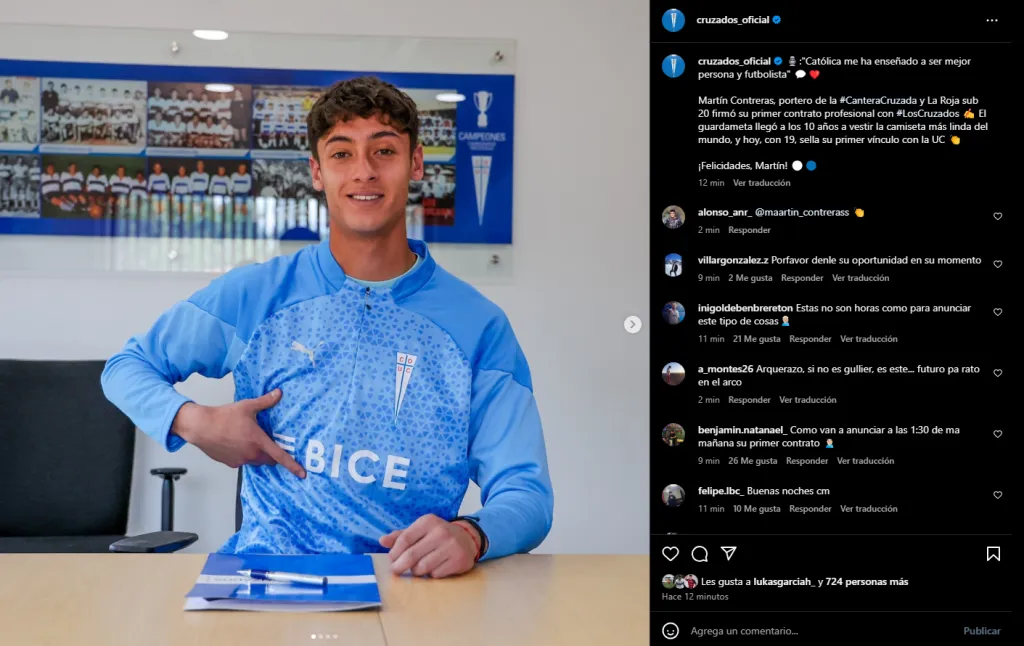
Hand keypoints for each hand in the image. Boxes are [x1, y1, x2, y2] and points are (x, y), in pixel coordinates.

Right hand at [171, 389, 305, 477]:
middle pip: (268, 460)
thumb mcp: (247, 406)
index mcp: (258, 442)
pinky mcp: (230, 463)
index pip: (280, 457)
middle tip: (267, 443)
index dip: (293, 466)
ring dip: (257, 454)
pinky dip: (244, 455)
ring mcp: (240, 460)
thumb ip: (266, 401)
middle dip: (271, 455)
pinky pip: (242, 461)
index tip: (302, 474)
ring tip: (249, 441)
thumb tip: (279, 393)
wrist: (200, 427)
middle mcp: (251, 454)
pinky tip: (236, 444)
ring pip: (255, 461)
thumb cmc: (223, 416)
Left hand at [379, 514, 478, 578]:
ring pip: (422, 567)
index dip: (394, 552)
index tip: (391, 559)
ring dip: (416, 571)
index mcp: (428, 521)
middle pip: (412, 555)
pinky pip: (436, 574)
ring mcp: (451, 546)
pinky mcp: (458, 560)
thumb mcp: (420, 530)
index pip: (405, 539)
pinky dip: (431, 575)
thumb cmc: (437, 535)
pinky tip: (435, 568)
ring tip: (419, 567)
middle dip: (400, 566)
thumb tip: (381, 541)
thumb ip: (400, 536)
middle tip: (396, 570)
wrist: (467, 538)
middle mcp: (441, 532)